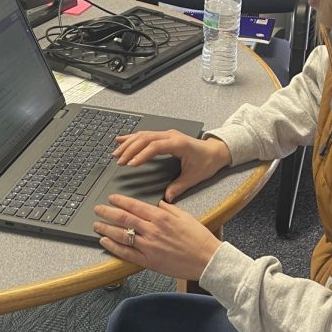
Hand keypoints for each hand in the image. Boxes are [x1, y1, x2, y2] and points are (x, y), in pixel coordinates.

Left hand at [93, 193, 222, 280]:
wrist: (207, 260)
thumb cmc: (199, 238)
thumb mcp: (185, 216)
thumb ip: (169, 209)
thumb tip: (158, 204)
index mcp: (161, 217)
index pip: (135, 206)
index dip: (120, 201)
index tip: (111, 198)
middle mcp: (152, 230)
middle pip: (123, 218)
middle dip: (107, 212)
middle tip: (97, 209)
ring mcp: (149, 246)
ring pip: (121, 235)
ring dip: (106, 229)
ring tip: (97, 225)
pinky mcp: (149, 261)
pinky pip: (126, 253)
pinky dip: (113, 247)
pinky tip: (105, 242)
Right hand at [112, 130, 230, 201]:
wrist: (215, 151)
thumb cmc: (206, 162)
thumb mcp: (194, 177)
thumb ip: (179, 186)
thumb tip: (167, 197)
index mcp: (179, 144)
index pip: (155, 146)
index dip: (142, 155)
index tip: (131, 164)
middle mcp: (171, 136)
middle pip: (145, 138)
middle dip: (130, 149)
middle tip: (119, 161)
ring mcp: (167, 134)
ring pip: (143, 135)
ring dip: (128, 143)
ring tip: (116, 154)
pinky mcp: (164, 136)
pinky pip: (145, 134)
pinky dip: (132, 138)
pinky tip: (121, 140)